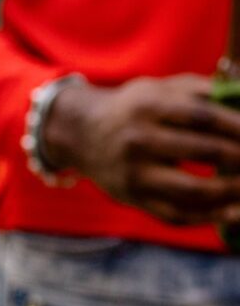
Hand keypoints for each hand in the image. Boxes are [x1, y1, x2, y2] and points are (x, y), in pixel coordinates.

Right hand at [41, 75, 239, 226]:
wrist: (81, 134)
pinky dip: (211, 217)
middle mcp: (138, 140)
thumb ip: (199, 90)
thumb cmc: (133, 108)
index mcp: (147, 107)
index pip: (203, 117)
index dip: (238, 127)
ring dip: (233, 191)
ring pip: (195, 191)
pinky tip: (232, 211)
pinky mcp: (134, 198)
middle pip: (205, 151)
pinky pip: (178, 215)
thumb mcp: (157, 89)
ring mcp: (135, 173)